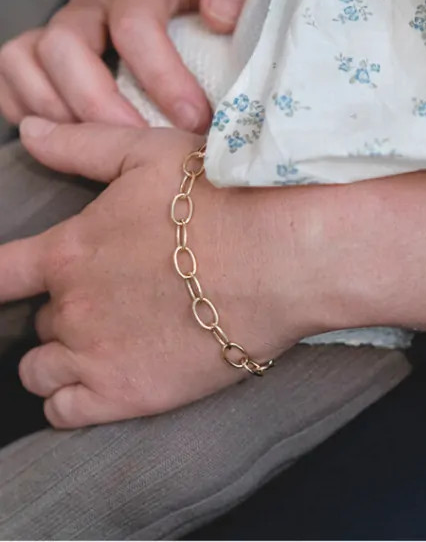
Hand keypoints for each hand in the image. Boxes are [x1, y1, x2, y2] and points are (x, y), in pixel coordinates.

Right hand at [0, 0, 270, 131]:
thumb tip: (216, 17)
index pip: (133, 22)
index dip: (160, 76)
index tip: (193, 118)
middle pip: (64, 44)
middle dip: (99, 103)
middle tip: (139, 143)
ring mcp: (67, 20)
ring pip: (26, 57)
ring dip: (57, 109)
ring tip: (103, 145)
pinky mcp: (50, 43)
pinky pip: (11, 70)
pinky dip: (25, 105)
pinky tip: (69, 136)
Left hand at [0, 118, 314, 427]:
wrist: (282, 259)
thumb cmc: (222, 199)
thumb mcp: (149, 154)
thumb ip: (81, 145)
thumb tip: (27, 130)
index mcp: (69, 251)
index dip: (3, 278)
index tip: (17, 280)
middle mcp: (71, 307)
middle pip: (42, 317)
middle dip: (69, 306)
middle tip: (118, 294)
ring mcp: (95, 356)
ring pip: (41, 369)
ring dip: (63, 355)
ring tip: (109, 339)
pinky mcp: (126, 396)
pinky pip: (64, 412)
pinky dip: (73, 398)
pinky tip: (105, 376)